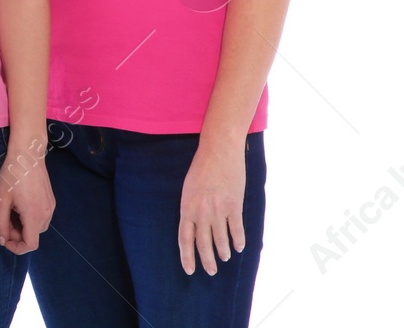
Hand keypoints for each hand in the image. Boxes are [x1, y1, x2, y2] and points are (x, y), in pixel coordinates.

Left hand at [0, 133, 54, 253]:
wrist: (28, 154)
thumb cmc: (12, 174)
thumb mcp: (1, 199)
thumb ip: (0, 222)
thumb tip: (2, 240)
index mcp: (34, 215)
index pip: (31, 245)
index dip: (17, 247)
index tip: (4, 239)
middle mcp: (46, 214)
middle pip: (33, 236)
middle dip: (17, 234)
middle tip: (3, 219)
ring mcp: (51, 208)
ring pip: (37, 228)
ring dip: (23, 226)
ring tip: (11, 209)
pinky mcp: (51, 202)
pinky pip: (41, 218)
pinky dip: (29, 218)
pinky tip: (19, 204)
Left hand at [179, 139, 245, 275]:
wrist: (218, 151)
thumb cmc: (201, 168)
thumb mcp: (189, 188)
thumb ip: (191, 208)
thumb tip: (195, 226)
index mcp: (187, 207)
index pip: (184, 238)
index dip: (187, 256)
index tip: (189, 270)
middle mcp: (201, 212)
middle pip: (203, 243)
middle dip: (207, 260)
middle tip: (211, 271)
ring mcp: (218, 210)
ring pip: (221, 239)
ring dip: (223, 252)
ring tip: (225, 258)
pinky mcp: (234, 206)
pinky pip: (236, 229)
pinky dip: (238, 240)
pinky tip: (239, 247)